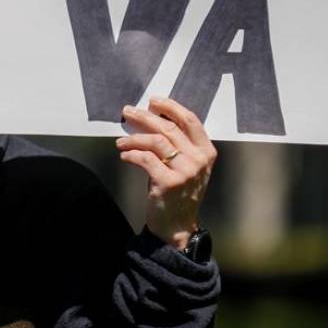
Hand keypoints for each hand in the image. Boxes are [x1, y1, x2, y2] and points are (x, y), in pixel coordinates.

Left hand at [116, 97, 216, 249]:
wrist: (178, 225)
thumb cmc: (179, 192)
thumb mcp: (186, 166)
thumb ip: (177, 144)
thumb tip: (151, 118)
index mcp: (206, 151)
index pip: (190, 120)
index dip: (171, 107)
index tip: (153, 101)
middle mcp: (199, 159)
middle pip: (169, 128)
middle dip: (145, 117)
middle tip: (128, 112)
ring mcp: (185, 171)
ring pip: (155, 141)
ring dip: (134, 138)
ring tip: (121, 142)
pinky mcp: (169, 182)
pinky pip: (145, 159)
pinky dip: (131, 154)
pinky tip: (124, 155)